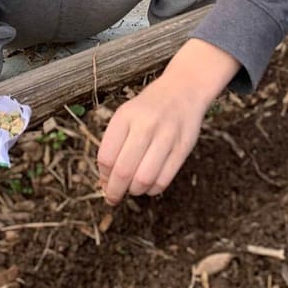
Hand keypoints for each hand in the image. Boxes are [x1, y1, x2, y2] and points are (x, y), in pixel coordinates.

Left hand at [97, 38, 239, 204]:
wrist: (183, 89)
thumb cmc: (148, 108)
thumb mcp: (126, 115)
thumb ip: (114, 144)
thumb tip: (105, 182)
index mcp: (126, 116)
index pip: (106, 157)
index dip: (103, 176)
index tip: (104, 182)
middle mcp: (146, 124)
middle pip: (123, 171)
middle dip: (114, 191)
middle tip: (113, 198)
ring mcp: (167, 136)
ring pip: (144, 179)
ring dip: (134, 191)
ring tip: (133, 188)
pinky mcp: (183, 147)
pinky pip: (164, 180)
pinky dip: (153, 189)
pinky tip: (149, 185)